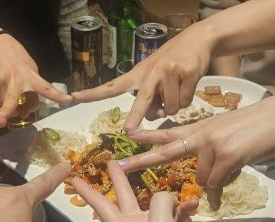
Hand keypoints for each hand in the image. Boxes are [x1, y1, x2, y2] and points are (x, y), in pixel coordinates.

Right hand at [0, 29, 71, 117]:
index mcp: (29, 75)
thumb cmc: (17, 57)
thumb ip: (32, 89)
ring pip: (3, 108)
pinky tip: (4, 106)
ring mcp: (0, 83)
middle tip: (21, 115)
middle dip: (15, 115)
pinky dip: (0, 109)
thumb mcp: (30, 68)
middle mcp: (14, 80)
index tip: (68, 100)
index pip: (45, 87)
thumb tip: (26, 111)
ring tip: (14, 105)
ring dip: (10, 112)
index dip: (56, 96)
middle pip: (12, 106)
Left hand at [71, 23, 211, 130]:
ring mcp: (169, 72)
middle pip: (141, 100)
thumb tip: (159, 115)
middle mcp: (151, 73)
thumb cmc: (172, 63)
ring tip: (177, 88)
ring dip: (174, 105)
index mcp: (138, 74)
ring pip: (169, 109)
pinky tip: (188, 84)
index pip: (112, 85)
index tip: (75, 96)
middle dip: (135, 116)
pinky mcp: (187, 73)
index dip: (94, 93)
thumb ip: (152, 99)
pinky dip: (186, 100)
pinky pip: (184, 103)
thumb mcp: (156, 77)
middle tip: (128, 130)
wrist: (199, 39)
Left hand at [72, 160, 225, 221]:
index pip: (101, 204)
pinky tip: (194, 206)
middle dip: (121, 180)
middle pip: (124, 197)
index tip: (74, 179)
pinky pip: (173, 216)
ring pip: (156, 205)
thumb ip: (160, 201)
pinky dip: (182, 210)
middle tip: (113, 161)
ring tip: (184, 198)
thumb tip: (168, 198)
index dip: (88, 190)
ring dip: (170, 200)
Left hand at [118, 90, 274, 208]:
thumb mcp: (232, 131)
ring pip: (201, 175)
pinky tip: (216, 202)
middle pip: (167, 150)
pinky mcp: (227, 154)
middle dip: (143, 159)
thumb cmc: (264, 124)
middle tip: (121, 166)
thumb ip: (214, 147)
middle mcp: (203, 133)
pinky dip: (215, 194)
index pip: (169, 131)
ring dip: (209, 186)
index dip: (148, 135)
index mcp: (203, 127)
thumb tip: (210, 170)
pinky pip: (215, 182)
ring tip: (220, 188)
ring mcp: (213, 143)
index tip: (128, 136)